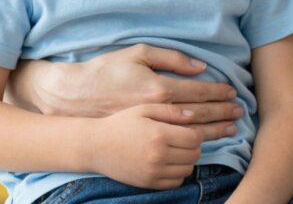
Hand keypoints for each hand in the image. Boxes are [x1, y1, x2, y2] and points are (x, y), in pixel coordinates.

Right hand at [11, 44, 241, 138]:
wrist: (73, 100)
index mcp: (157, 90)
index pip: (198, 94)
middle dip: (221, 115)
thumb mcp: (138, 54)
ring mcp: (147, 136)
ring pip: (188, 139)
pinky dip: (188, 152)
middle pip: (199, 118)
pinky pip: (172, 155)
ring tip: (228, 131)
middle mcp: (156, 116)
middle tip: (238, 114)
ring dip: (211, 134)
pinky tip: (200, 147)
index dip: (218, 94)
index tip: (233, 94)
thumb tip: (199, 67)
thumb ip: (172, 59)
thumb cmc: (106, 72)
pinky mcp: (139, 150)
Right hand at [91, 104, 213, 188]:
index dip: (196, 132)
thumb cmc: (121, 123)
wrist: (96, 146)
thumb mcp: (144, 108)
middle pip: (194, 154)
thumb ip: (170, 111)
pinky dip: (178, 173)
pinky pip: (176, 182)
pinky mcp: (149, 183)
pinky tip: (169, 162)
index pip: (195, 138)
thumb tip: (193, 116)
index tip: (188, 129)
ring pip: (188, 169)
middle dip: (193, 146)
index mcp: (159, 134)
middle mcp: (158, 156)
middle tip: (182, 139)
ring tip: (175, 150)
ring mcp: (154, 172)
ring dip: (187, 160)